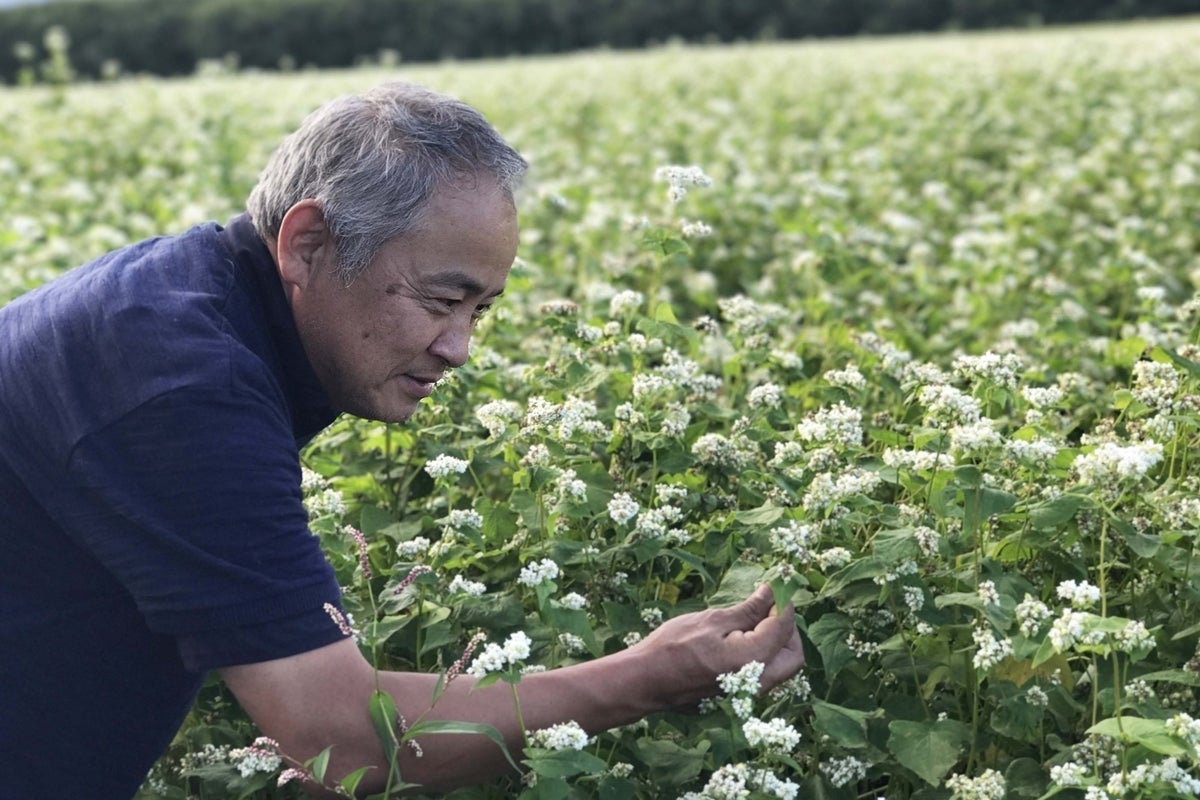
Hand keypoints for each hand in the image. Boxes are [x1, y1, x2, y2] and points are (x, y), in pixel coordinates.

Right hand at [627, 584, 804, 709]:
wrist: (646, 680)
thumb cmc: (673, 646)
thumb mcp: (712, 620)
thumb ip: (749, 610)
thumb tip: (771, 593)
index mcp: (753, 659)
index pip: (784, 627)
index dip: (783, 603)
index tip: (774, 586)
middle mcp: (758, 682)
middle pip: (792, 655)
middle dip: (787, 628)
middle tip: (768, 606)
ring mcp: (748, 693)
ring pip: (779, 666)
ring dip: (775, 642)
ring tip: (752, 619)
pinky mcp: (737, 695)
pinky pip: (763, 673)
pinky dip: (761, 653)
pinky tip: (741, 637)